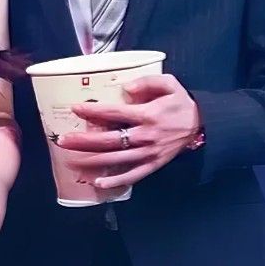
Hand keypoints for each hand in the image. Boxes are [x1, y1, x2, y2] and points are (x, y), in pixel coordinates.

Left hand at [55, 74, 201, 190]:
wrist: (202, 125)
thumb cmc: (181, 103)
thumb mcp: (169, 83)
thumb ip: (146, 82)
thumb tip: (125, 87)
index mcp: (147, 115)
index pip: (114, 113)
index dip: (93, 111)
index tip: (75, 108)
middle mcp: (144, 136)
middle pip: (109, 140)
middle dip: (84, 141)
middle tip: (62, 140)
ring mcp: (148, 154)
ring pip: (115, 160)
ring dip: (92, 161)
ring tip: (70, 160)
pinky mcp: (153, 165)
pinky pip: (131, 176)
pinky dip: (114, 182)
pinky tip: (97, 183)